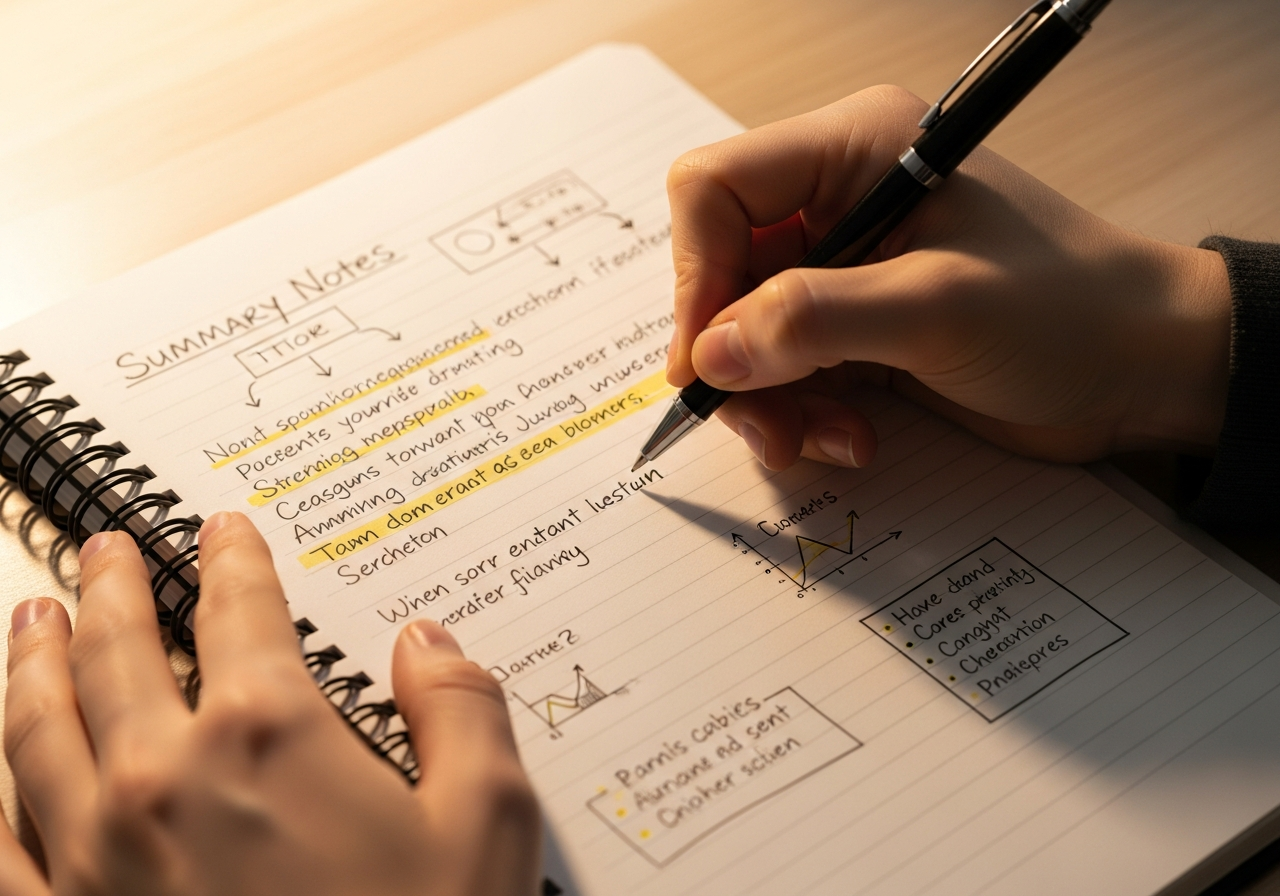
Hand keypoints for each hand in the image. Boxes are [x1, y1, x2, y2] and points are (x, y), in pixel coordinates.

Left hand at [3, 512, 538, 895]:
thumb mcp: (486, 824)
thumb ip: (463, 708)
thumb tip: (428, 641)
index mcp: (270, 736)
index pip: (241, 612)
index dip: (232, 560)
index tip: (221, 530)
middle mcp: (164, 778)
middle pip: (119, 650)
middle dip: (110, 586)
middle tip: (101, 546)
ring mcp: (93, 858)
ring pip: (37, 726)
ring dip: (32, 660)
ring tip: (30, 616)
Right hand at [665, 85, 1232, 469]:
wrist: (1146, 370)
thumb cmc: (1068, 311)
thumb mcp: (936, 309)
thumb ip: (813, 320)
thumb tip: (709, 352)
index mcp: (853, 152)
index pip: (716, 190)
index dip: (697, 275)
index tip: (708, 360)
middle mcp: (838, 202)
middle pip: (722, 272)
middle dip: (737, 357)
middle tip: (765, 425)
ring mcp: (847, 270)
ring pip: (747, 333)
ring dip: (773, 399)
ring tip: (826, 440)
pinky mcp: (859, 328)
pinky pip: (789, 371)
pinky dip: (805, 413)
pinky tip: (854, 437)